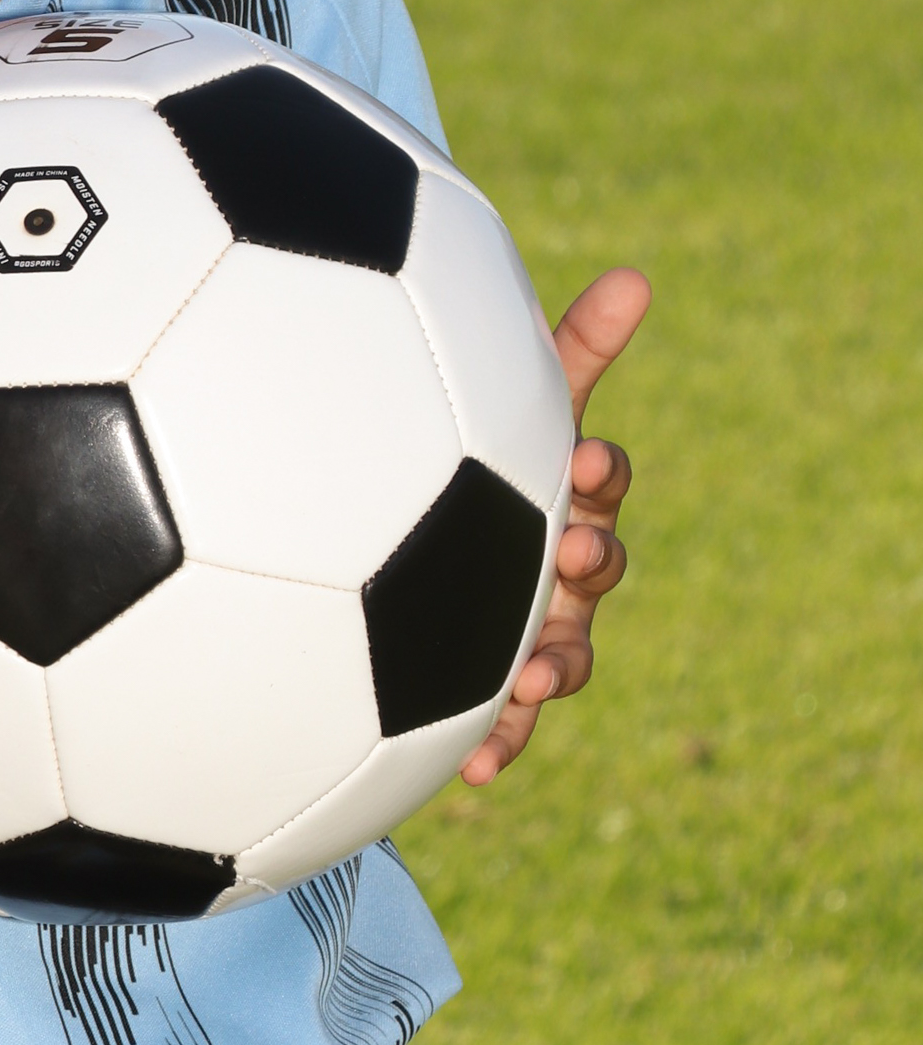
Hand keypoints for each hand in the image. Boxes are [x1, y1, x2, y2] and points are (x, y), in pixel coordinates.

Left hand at [459, 265, 649, 785]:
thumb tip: (638, 274)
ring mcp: (535, 621)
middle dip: (591, 565)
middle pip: (597, 570)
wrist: (406, 542)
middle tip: (570, 555)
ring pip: (566, 653)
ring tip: (529, 678)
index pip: (602, 476)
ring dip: (556, 666)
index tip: (579, 460)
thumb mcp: (506, 398)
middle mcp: (562, 559)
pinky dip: (501, 740)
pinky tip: (478, 770)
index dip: (599, 471)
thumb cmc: (467, 449)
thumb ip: (569, 346)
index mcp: (564, 491)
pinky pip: (507, 719)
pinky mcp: (495, 679)